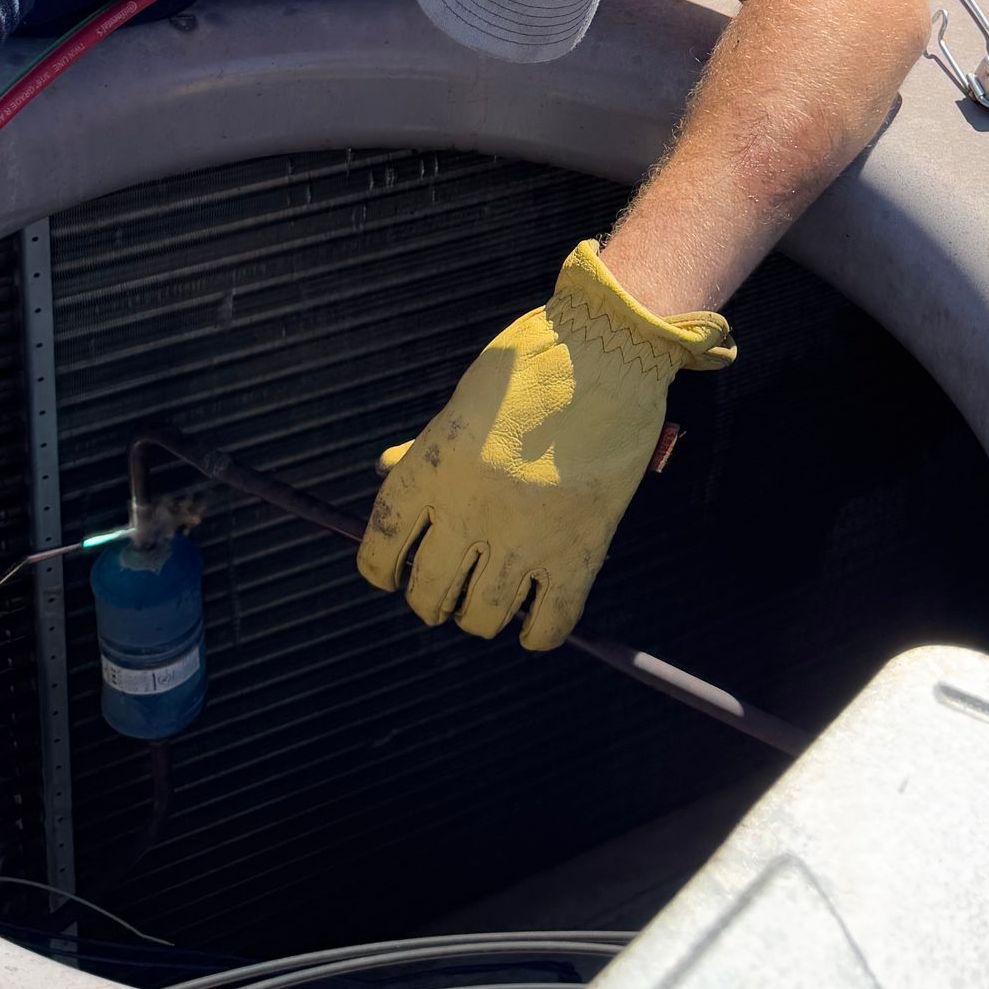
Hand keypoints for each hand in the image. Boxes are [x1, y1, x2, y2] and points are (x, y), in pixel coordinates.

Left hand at [357, 241, 733, 650]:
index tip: (390, 573)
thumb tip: (387, 469)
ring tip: (487, 600)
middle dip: (430, 599)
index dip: (380, 570)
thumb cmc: (532, 363)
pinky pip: (549, 624)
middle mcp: (470, 512)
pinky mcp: (579, 552)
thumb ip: (425, 446)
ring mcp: (525, 537)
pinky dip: (535, 633)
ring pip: (481, 618)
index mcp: (433, 469)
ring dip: (477, 616)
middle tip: (444, 589)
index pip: (381, 547)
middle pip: (428, 593)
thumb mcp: (464, 399)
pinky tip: (532, 618)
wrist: (608, 354)